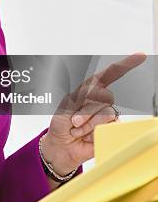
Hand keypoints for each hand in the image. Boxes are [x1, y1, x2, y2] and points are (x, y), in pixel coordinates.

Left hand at [41, 52, 146, 174]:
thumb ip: (81, 96)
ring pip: (106, 113)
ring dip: (87, 124)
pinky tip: (86, 136)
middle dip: (85, 110)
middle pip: (104, 96)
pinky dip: (93, 132)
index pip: (110, 74)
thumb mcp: (66, 106)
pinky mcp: (111, 129)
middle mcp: (101, 100)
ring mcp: (107, 115)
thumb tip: (95, 93)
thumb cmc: (61, 124)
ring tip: (77, 129)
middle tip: (74, 120)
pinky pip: (109, 126)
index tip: (140, 56)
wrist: (61, 146)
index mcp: (90, 89)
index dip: (126, 64)